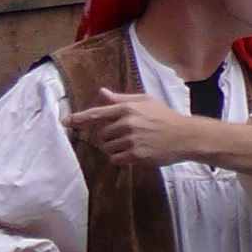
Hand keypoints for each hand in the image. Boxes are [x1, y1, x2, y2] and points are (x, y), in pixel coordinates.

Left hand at [66, 89, 212, 170]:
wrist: (186, 136)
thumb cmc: (165, 117)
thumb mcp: (145, 102)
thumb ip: (121, 99)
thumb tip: (102, 93)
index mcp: (127, 108)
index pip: (96, 114)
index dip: (78, 119)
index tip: (64, 122)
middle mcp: (127, 123)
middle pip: (101, 135)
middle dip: (110, 137)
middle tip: (128, 135)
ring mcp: (131, 140)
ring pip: (108, 148)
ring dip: (116, 148)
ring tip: (134, 144)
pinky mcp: (136, 155)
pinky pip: (116, 159)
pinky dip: (121, 159)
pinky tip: (134, 154)